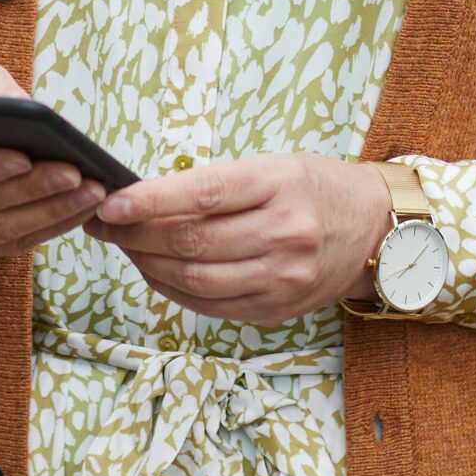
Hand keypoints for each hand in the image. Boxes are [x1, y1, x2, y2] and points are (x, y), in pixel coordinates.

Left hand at [84, 154, 392, 324]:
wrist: (373, 229)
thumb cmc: (312, 187)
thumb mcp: (271, 166)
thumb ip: (214, 183)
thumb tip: (141, 198)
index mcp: (280, 185)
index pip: (203, 194)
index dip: (150, 201)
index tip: (110, 202)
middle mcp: (285, 234)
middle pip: (192, 242)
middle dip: (135, 234)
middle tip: (102, 223)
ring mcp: (283, 277)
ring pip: (195, 279)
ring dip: (146, 264)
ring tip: (122, 246)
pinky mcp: (277, 309)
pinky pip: (210, 305)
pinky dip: (172, 289)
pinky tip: (153, 270)